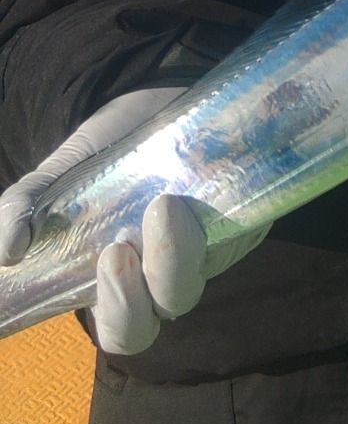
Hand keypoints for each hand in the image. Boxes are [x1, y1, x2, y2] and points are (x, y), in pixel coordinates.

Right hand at [0, 89, 268, 353]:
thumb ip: (28, 205)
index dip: (119, 314)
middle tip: (118, 249)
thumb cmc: (108, 150)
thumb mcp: (61, 173)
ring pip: (205, 270)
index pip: (125, 327)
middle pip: (169, 306)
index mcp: (123, 278)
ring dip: (179, 249)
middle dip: (145, 290)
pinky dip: (224, 213)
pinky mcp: (248, 211)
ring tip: (163, 203)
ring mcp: (212, 241)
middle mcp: (170, 268)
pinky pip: (242, 225)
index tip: (105, 263)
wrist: (160, 96)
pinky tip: (205, 179)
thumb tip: (9, 249)